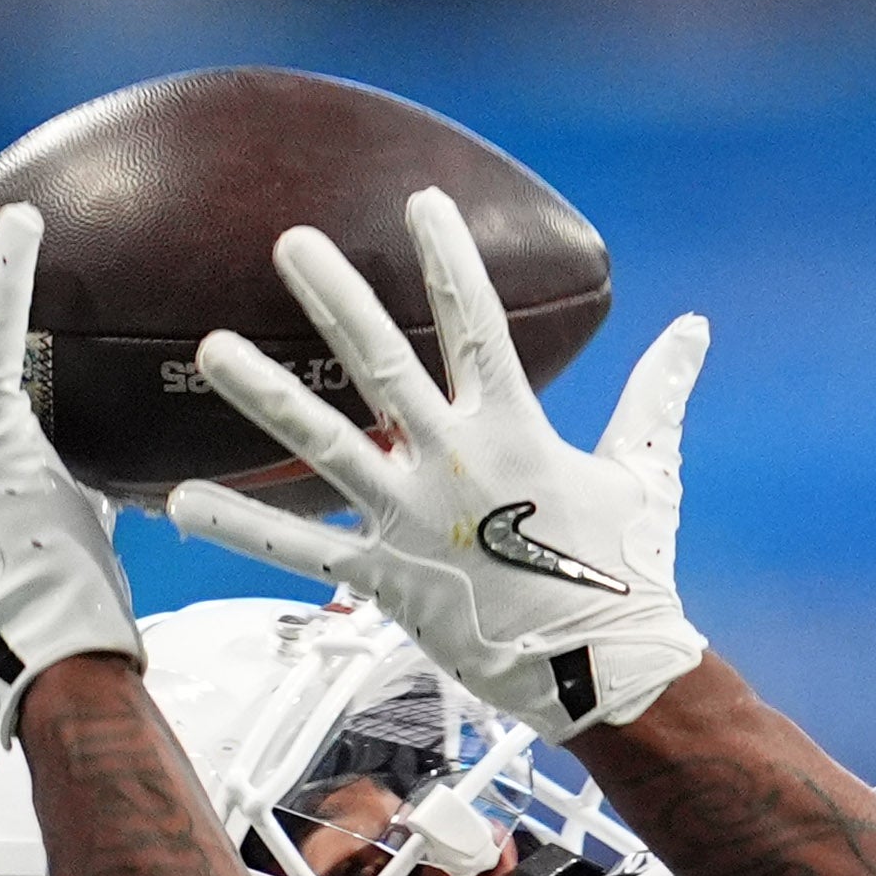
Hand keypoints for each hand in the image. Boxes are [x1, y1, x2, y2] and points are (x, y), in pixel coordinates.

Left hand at [164, 190, 710, 737]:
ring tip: (211, 346)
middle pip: (382, 362)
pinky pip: (300, 550)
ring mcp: (412, 518)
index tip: (420, 201)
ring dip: (264, 392)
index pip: (477, 323)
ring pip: (324, 442)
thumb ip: (658, 394)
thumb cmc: (631, 573)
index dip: (449, 258)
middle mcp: (453, 462)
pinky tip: (180, 502)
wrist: (608, 674)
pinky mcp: (387, 576)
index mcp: (516, 430)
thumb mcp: (648, 473)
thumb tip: (695, 329)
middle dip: (336, 297)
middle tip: (291, 241)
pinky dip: (240, 527)